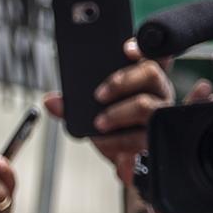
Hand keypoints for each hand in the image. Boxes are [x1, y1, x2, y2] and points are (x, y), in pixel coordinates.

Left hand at [43, 40, 173, 182]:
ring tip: (99, 124)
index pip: (152, 56)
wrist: (127, 161)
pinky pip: (145, 145)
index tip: (126, 49)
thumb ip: (73, 106)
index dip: (142, 49)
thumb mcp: (93, 113)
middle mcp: (158, 95)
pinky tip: (120, 164)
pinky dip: (129, 154)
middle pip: (151, 74)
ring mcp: (162, 118)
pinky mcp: (158, 143)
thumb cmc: (114, 129)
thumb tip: (50, 101)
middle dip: (121, 81)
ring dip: (119, 114)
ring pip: (148, 107)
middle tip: (98, 95)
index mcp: (144, 82)